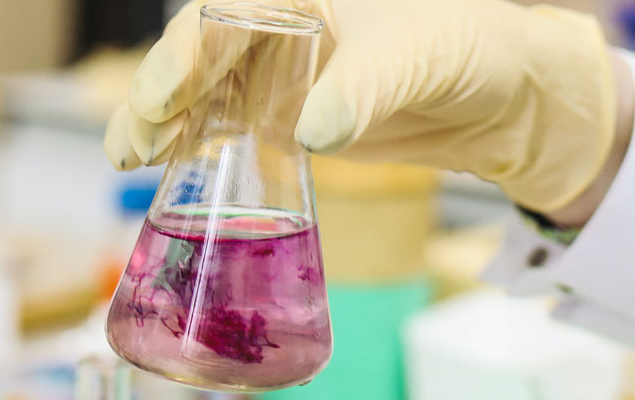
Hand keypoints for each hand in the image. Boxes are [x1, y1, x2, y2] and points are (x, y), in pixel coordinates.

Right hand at [106, 0, 631, 214]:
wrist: (500, 96)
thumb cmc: (464, 44)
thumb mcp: (414, 58)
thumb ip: (362, 89)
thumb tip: (311, 128)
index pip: (226, 11)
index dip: (187, 51)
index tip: (165, 95)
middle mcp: (279, 23)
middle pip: (199, 51)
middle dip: (160, 91)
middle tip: (137, 139)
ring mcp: (278, 71)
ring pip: (203, 91)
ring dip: (164, 123)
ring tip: (133, 158)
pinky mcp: (285, 116)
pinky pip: (228, 127)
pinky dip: (195, 147)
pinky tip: (164, 170)